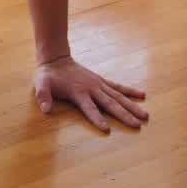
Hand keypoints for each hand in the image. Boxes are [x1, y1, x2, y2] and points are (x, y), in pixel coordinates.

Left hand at [32, 55, 147, 131]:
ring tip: (145, 116)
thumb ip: (43, 96)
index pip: (88, 108)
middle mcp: (91, 88)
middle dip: (123, 115)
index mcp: (78, 92)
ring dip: (131, 106)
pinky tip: (142, 95)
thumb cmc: (48, 75)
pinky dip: (129, 91)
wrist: (56, 58)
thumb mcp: (41, 84)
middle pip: (110, 103)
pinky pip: (117, 86)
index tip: (106, 129)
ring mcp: (98, 84)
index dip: (96, 118)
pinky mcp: (101, 80)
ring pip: (118, 96)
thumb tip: (45, 109)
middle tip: (137, 125)